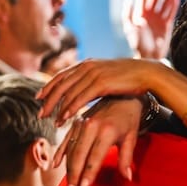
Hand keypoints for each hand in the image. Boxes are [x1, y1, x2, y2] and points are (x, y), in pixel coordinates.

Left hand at [38, 58, 167, 123]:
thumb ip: (95, 80)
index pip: (62, 76)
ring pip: (69, 92)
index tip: (39, 98)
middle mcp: (87, 67)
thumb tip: (87, 88)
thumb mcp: (108, 75)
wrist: (147, 73)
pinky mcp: (101, 83)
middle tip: (41, 114)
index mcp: (87, 64)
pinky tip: (66, 117)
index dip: (48, 87)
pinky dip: (71, 108)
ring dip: (58, 108)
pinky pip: (81, 97)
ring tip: (53, 121)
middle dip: (49, 100)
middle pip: (61, 84)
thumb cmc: (130, 77)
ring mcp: (93, 74)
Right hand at [56, 97, 143, 185]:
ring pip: (70, 150)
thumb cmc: (129, 120)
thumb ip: (127, 158)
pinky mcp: (75, 122)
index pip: (95, 157)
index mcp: (106, 131)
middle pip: (79, 155)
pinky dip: (60, 153)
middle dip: (74, 176)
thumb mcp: (131, 138)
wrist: (121, 96)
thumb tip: (127, 178)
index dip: (88, 174)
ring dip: (68, 169)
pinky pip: (65, 140)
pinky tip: (55, 166)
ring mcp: (80, 124)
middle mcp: (90, 126)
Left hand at [122, 0, 179, 59]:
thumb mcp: (130, 29)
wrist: (149, 58)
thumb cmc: (138, 44)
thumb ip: (129, 15)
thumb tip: (129, 1)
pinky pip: (171, 12)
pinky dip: (174, 5)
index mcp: (139, 14)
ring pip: (164, 4)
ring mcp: (158, 19)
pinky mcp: (167, 25)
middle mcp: (149, 15)